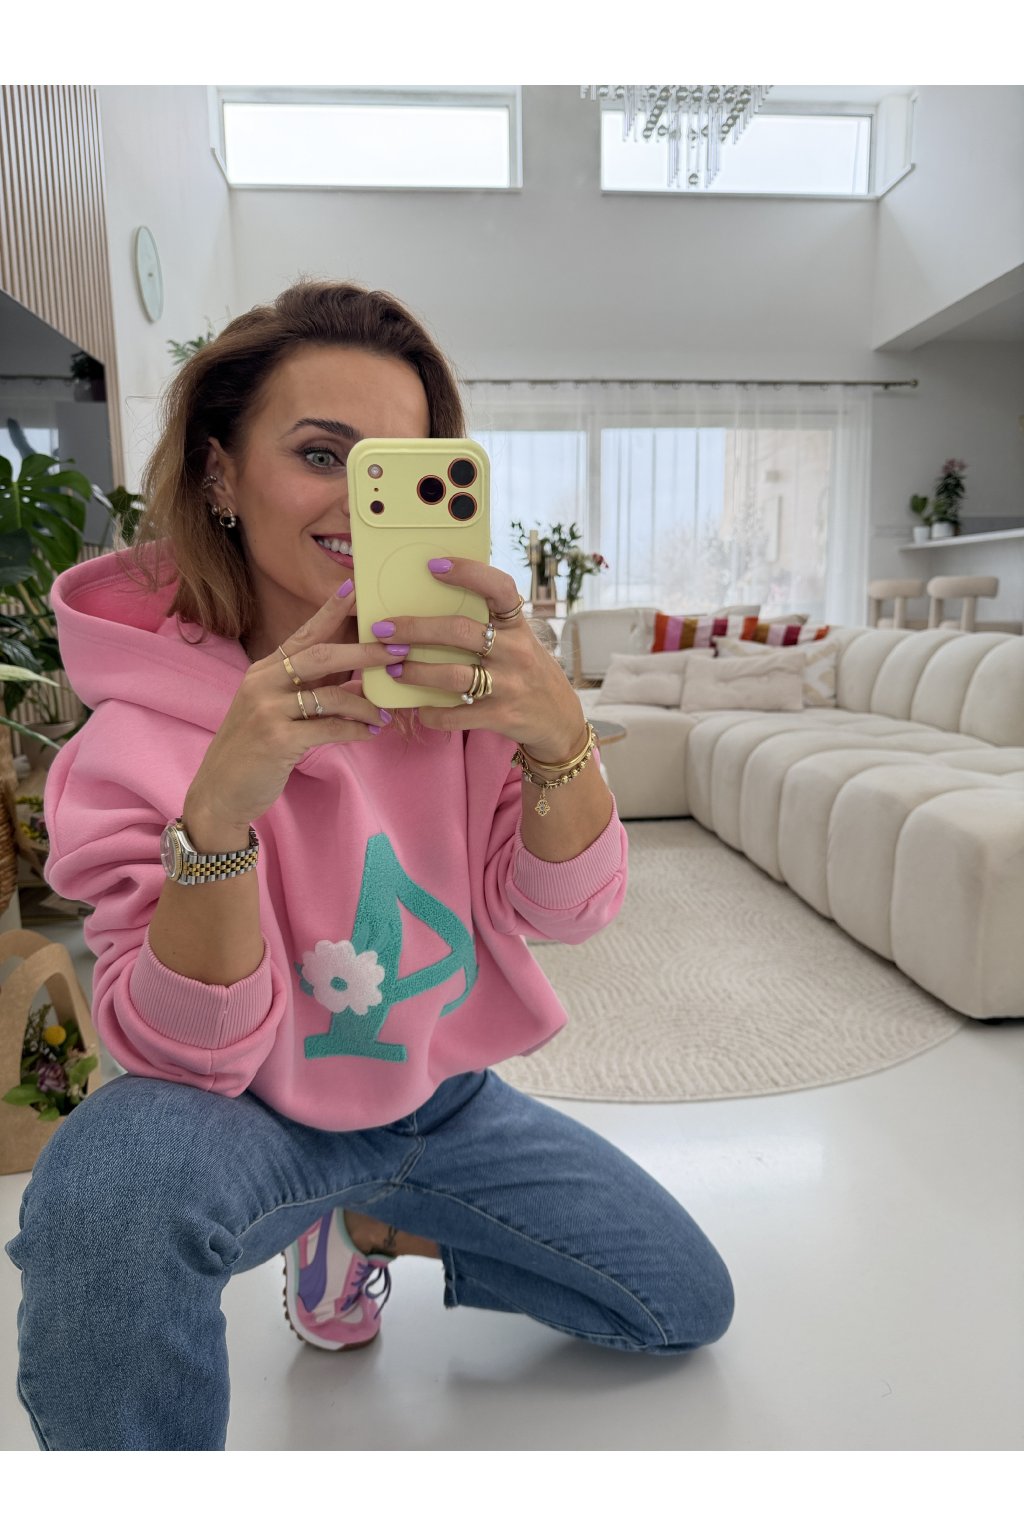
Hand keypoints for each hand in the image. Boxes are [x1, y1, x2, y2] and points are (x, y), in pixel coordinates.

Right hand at [184, 585, 400, 831]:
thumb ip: (307, 688)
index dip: (329, 611)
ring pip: (330, 695)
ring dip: (365, 704)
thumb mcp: (273, 708)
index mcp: (263, 670)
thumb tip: (356, 673)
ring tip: (385, 714)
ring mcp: (267, 710)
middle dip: (364, 652)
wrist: (221, 791)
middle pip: (321, 655)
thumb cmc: (255, 748)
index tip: (354, 588)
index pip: (303, 633)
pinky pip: (329, 728)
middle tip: (398, 651)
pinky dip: (355, 730)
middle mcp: (262, 682)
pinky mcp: (277, 739)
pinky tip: (370, 733)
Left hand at [377, 558, 587, 762]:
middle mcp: (515, 652)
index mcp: (518, 626)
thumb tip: (433, 601)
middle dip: (415, 629)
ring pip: (453, 674)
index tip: (434, 565)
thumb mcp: (519, 641)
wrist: (559, 720)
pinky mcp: (500, 716)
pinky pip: (456, 715)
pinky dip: (431, 713)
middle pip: (460, 631)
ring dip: (415, 671)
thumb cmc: (528, 671)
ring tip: (393, 667)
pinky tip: (419, 708)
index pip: (498, 588)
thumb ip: (490, 624)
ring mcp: (509, 685)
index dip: (468, 572)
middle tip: (383, 629)